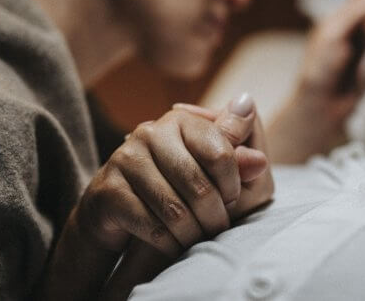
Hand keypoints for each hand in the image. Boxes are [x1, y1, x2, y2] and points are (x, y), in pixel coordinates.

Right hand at [98, 95, 273, 299]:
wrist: (120, 215)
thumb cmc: (181, 190)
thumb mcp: (218, 174)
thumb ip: (238, 159)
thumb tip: (257, 148)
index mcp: (182, 120)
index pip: (222, 151)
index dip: (233, 183)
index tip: (232, 198)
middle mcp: (150, 132)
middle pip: (199, 185)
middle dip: (215, 215)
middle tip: (219, 227)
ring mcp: (125, 159)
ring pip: (175, 209)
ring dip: (194, 233)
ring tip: (200, 239)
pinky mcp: (107, 190)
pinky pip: (151, 225)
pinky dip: (169, 244)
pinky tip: (174, 246)